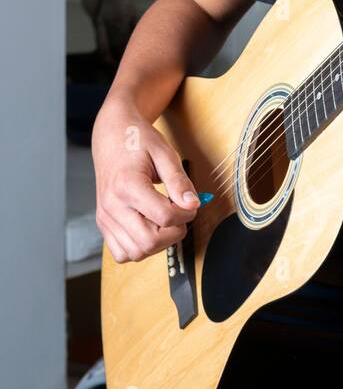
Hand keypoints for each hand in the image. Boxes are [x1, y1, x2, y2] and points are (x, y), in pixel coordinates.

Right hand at [91, 94, 200, 262]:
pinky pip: (121, 253)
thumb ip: (179, 181)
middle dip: (174, 233)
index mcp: (127, 185)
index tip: (191, 205)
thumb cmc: (137, 141)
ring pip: (135, 253)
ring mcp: (105, 217)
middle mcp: (112, 205)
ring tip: (165, 222)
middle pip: (149, 241)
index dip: (186, 215)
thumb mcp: (165, 153)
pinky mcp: (103, 223)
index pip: (164, 217)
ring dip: (158, 244)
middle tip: (181, 216)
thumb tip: (193, 205)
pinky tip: (149, 229)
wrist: (112, 135)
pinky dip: (139, 248)